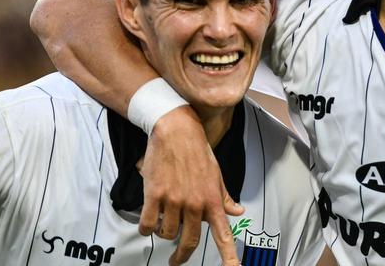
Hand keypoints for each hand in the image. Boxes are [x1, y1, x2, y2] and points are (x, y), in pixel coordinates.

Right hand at [138, 106, 244, 265]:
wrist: (176, 130)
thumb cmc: (198, 151)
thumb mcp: (216, 174)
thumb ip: (225, 196)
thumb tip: (238, 212)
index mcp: (213, 200)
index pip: (223, 235)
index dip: (229, 257)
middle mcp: (195, 204)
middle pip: (188, 242)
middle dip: (181, 256)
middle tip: (176, 261)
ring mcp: (174, 200)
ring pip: (167, 233)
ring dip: (163, 233)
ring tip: (162, 222)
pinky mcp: (155, 195)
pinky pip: (148, 224)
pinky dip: (146, 228)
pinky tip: (148, 223)